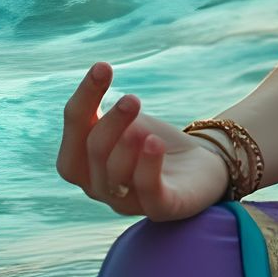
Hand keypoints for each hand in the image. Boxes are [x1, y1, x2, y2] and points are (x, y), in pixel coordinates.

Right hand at [56, 61, 231, 220]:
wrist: (202, 164)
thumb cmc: (154, 142)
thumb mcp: (129, 122)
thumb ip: (107, 112)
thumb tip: (99, 71)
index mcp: (84, 161)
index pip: (74, 129)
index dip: (85, 98)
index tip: (103, 66)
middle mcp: (98, 186)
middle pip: (94, 151)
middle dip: (111, 122)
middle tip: (133, 98)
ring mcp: (127, 202)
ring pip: (115, 175)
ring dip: (126, 145)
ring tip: (142, 125)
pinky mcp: (162, 209)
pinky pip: (149, 193)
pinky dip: (148, 167)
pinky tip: (154, 143)